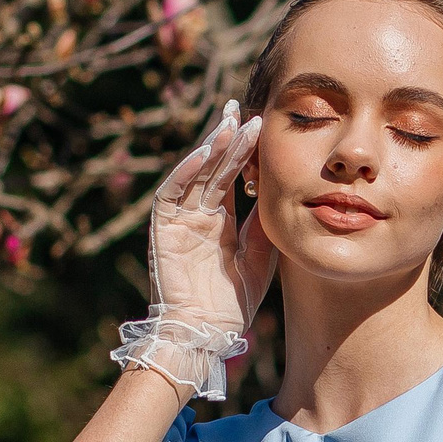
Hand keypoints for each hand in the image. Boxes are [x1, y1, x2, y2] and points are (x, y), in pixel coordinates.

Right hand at [112, 100, 278, 400]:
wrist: (206, 333)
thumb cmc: (234, 302)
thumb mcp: (261, 255)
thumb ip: (266, 221)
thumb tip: (279, 187)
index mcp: (222, 220)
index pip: (233, 175)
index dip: (245, 150)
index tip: (262, 123)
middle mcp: (200, 214)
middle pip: (214, 167)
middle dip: (229, 138)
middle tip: (245, 108)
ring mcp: (180, 219)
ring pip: (195, 174)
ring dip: (210, 148)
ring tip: (229, 123)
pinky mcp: (163, 230)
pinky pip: (172, 194)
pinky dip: (186, 172)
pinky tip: (204, 154)